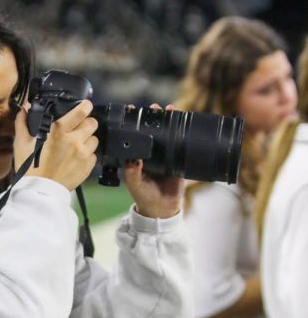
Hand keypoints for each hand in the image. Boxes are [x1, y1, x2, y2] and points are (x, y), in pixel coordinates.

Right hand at [14, 100, 98, 191]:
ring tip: (77, 146)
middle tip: (78, 129)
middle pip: (92, 123)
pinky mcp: (88, 167)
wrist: (39, 191)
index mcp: (59, 130)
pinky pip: (93, 155)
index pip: (82, 111)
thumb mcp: (21, 143)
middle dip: (86, 124)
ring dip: (87, 140)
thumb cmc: (29, 166)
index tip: (84, 106)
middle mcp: (75, 140)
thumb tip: (25, 107)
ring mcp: (83, 154)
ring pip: (94, 139)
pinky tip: (76, 159)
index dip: (85, 106)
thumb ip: (23, 123)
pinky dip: (87, 155)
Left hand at [123, 104, 182, 218]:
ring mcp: (166, 155)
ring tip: (170, 109)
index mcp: (138, 156)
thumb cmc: (144, 196)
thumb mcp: (135, 185)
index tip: (134, 110)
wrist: (162, 209)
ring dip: (169, 120)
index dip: (136, 123)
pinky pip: (182, 143)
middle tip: (154, 108)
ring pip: (168, 133)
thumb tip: (134, 160)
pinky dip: (184, 132)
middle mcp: (151, 153)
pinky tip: (184, 122)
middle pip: (153, 130)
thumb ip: (132, 173)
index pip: (136, 135)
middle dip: (154, 117)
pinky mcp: (179, 159)